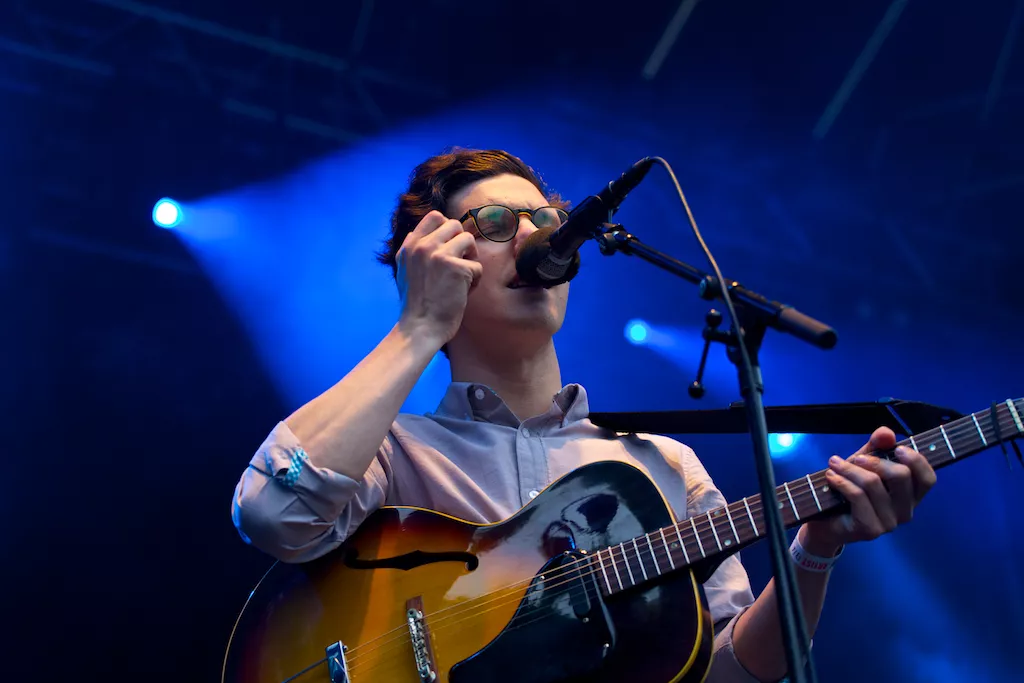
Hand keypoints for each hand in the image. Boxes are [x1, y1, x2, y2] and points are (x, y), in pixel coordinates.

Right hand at [396, 210, 483, 346]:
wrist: (420, 327)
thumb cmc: (416, 304)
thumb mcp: (404, 270)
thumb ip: (413, 251)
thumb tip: (417, 233)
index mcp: (410, 245)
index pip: (434, 216)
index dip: (448, 229)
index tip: (450, 248)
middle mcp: (422, 246)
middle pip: (454, 225)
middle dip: (462, 244)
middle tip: (458, 264)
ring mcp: (438, 255)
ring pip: (468, 239)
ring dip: (470, 259)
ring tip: (462, 278)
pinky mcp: (456, 268)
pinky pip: (477, 266)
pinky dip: (474, 281)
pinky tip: (463, 293)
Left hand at [801, 427, 936, 554]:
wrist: (826, 522)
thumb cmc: (849, 490)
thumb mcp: (863, 463)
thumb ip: (877, 447)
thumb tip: (886, 433)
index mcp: (911, 496)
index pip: (928, 479)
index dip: (917, 461)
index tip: (897, 449)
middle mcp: (905, 511)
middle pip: (901, 476)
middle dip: (875, 460)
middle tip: (856, 457)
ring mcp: (889, 523)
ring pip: (873, 484)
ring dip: (849, 469)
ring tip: (834, 464)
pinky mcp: (870, 529)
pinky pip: (857, 496)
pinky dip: (841, 481)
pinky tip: (831, 476)